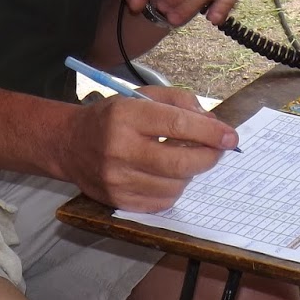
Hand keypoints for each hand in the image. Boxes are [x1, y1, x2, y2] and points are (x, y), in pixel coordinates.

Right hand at [62, 88, 238, 212]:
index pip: (177, 125)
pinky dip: (173, 189)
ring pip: (175, 185)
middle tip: (217, 150)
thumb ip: (179, 102)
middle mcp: (119, 149)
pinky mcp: (118, 201)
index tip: (230, 136)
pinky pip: (162, 202)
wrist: (69, 144)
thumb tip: (212, 123)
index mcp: (125, 116)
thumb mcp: (140, 96)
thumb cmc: (111, 118)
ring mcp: (117, 180)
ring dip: (189, 174)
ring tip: (184, 160)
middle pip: (180, 162)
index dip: (210, 132)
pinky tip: (168, 176)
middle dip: (208, 157)